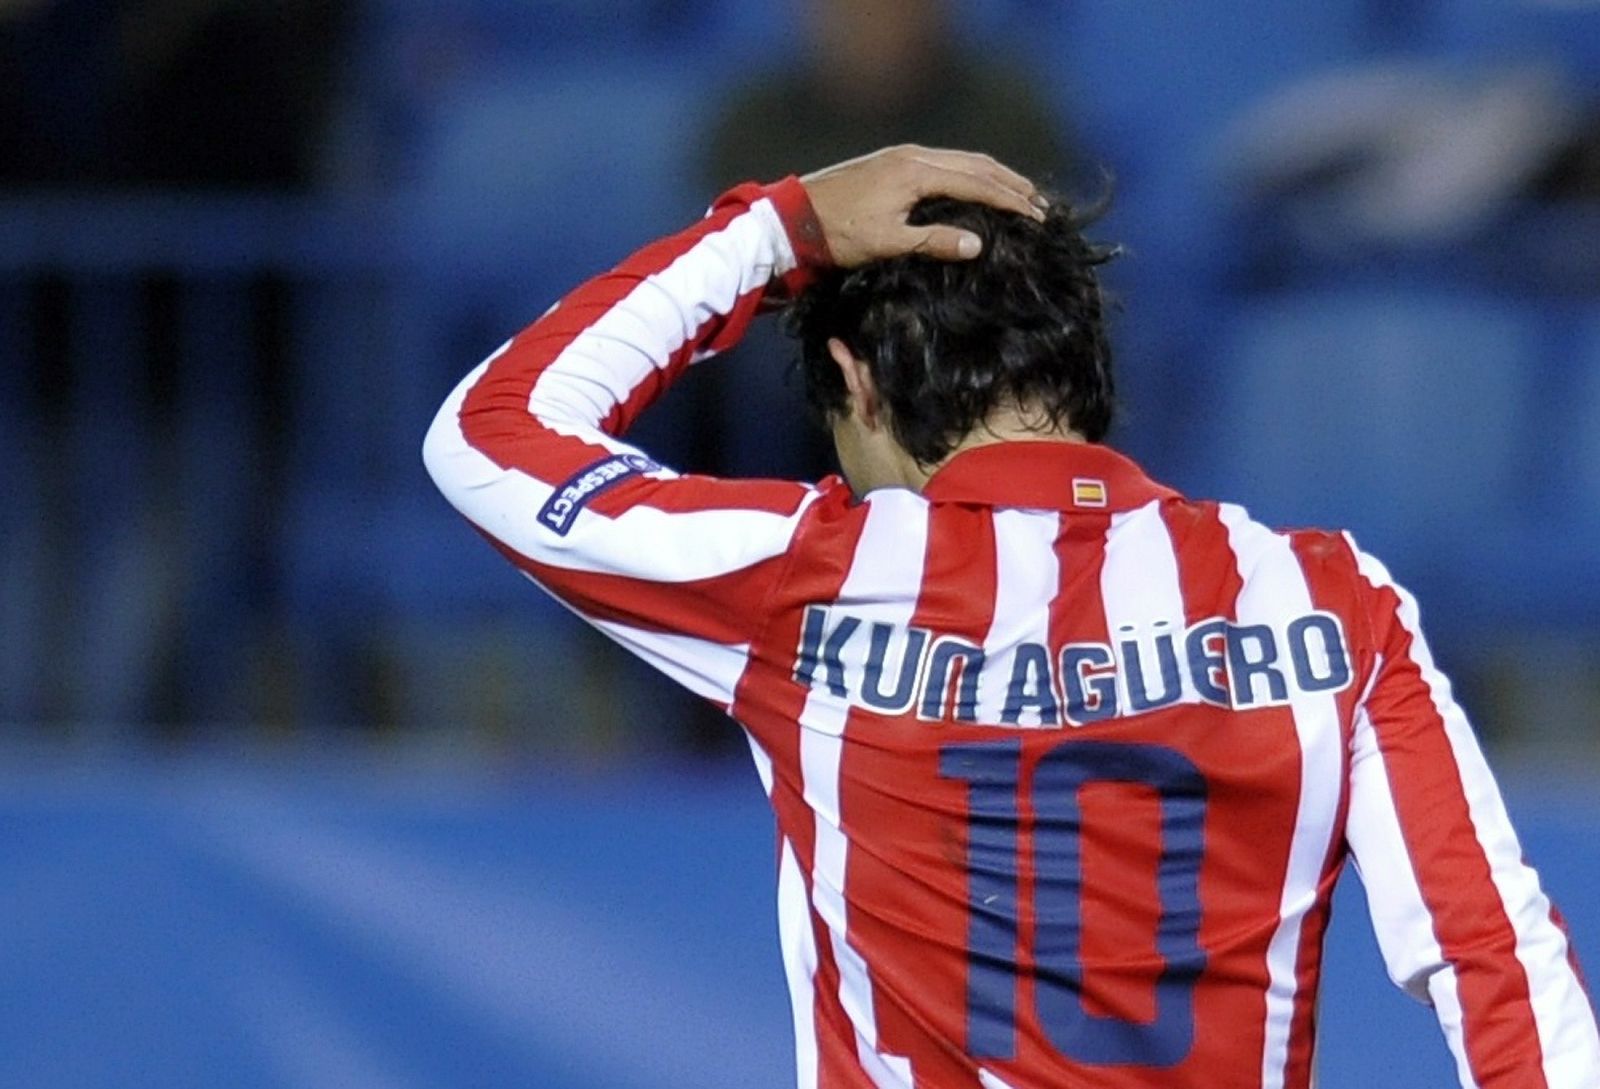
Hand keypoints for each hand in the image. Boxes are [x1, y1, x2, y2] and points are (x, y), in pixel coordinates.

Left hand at [799, 145, 1045, 267]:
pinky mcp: (893, 161)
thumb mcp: (886, 243)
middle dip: (1010, 183)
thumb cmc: (839, 234)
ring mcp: (903, 155)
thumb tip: (979, 244)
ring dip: (994, 175)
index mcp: (916, 172)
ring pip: (961, 160)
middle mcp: (914, 155)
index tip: (1038, 216)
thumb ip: (933, 242)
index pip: (976, 182)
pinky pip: (945, 162)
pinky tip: (978, 185)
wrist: (793, 217)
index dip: (1009, 200)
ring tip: (1021, 193)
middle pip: (976, 164)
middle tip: (1040, 204)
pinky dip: (971, 173)